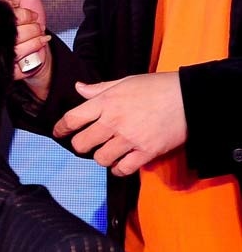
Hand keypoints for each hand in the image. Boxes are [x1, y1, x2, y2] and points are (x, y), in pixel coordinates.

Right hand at [1, 0, 52, 91]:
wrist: (37, 50)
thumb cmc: (30, 23)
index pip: (2, 3)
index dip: (16, 4)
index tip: (20, 5)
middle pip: (13, 20)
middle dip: (29, 19)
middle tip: (30, 20)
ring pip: (19, 36)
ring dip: (34, 33)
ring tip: (33, 33)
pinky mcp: (3, 64)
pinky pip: (22, 51)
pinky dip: (35, 45)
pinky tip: (36, 43)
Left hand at [53, 73, 186, 175]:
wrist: (191, 96)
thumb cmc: (158, 87)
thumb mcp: (127, 81)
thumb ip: (99, 89)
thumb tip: (78, 88)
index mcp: (107, 102)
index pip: (72, 119)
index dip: (61, 129)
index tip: (60, 133)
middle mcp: (114, 121)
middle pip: (81, 144)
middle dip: (82, 145)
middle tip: (90, 142)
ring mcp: (130, 138)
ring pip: (100, 159)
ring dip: (102, 157)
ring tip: (111, 150)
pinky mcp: (145, 151)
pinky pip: (121, 169)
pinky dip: (119, 168)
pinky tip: (123, 161)